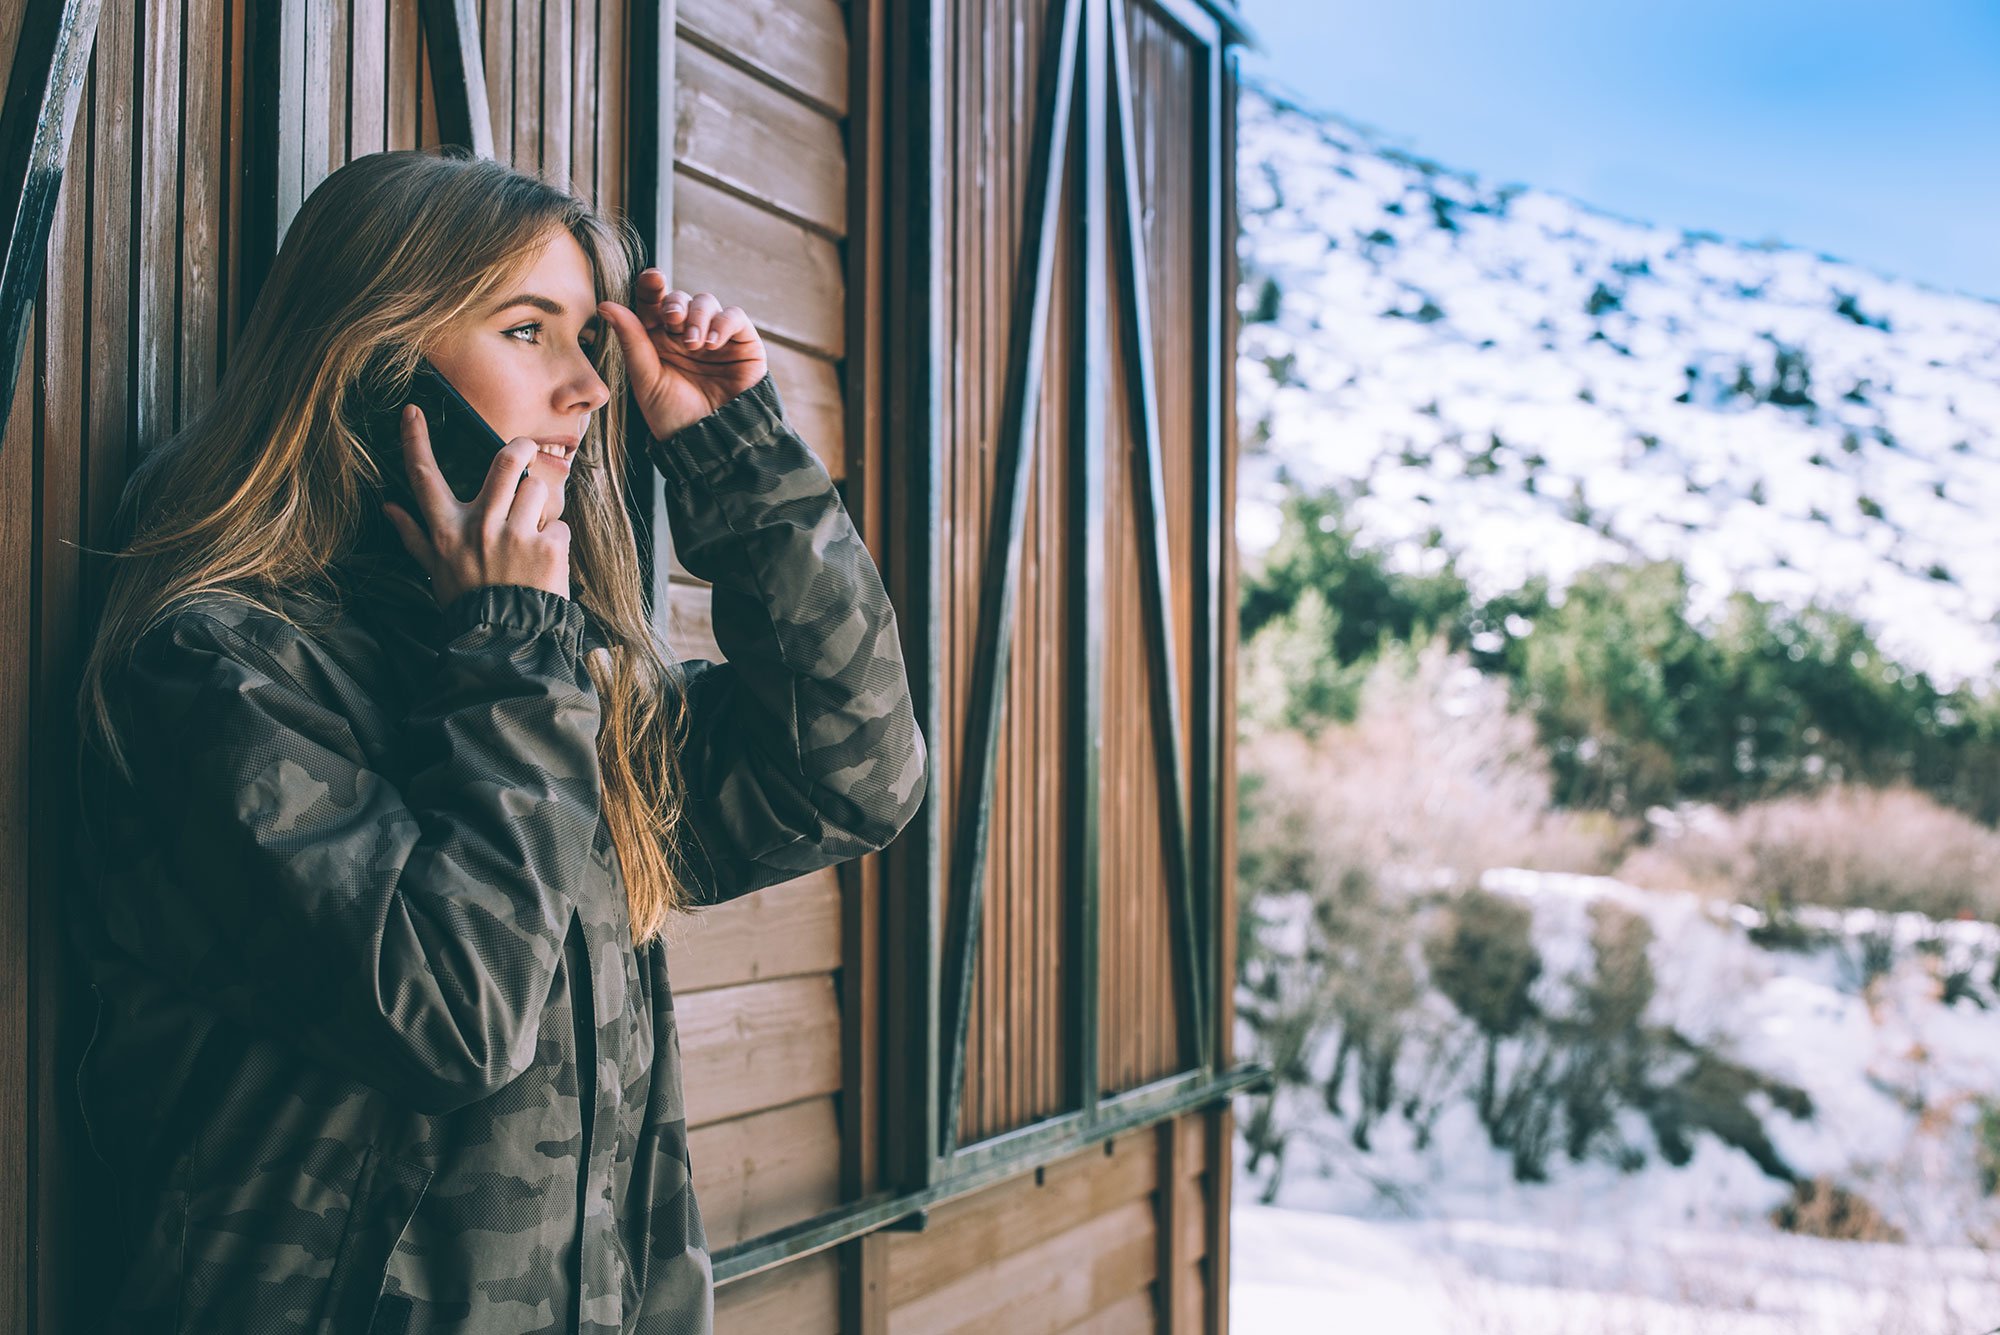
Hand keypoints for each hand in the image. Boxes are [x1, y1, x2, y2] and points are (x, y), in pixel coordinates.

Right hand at [379, 404, 571, 606]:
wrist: (507, 639)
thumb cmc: (469, 601)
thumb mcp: (434, 569)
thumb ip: (414, 535)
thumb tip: (389, 506)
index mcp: (446, 529)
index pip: (424, 477)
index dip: (415, 440)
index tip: (412, 411)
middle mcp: (479, 526)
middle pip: (504, 461)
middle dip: (521, 447)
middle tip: (525, 448)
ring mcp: (516, 535)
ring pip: (537, 489)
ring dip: (539, 504)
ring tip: (531, 528)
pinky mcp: (549, 548)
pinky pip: (559, 524)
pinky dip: (555, 539)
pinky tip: (545, 559)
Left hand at [597, 270, 767, 440]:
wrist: (711, 443)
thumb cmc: (674, 416)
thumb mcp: (646, 379)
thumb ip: (631, 340)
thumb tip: (606, 305)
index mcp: (657, 339)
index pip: (652, 302)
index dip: (651, 286)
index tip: (651, 280)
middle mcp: (685, 333)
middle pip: (679, 298)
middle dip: (674, 303)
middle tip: (670, 319)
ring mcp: (715, 337)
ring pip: (706, 302)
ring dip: (697, 315)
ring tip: (693, 342)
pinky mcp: (742, 344)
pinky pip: (734, 317)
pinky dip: (723, 323)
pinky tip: (712, 343)